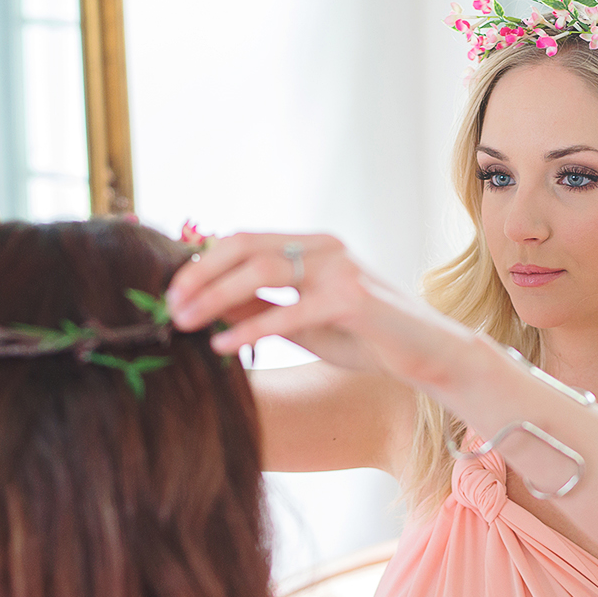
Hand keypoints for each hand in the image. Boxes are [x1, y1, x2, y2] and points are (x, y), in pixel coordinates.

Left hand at [167, 232, 469, 388]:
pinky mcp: (354, 300)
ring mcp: (341, 269)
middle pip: (244, 246)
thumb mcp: (304, 325)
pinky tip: (223, 345)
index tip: (170, 293)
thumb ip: (262, 309)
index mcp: (312, 246)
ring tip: (185, 323)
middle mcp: (325, 247)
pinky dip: (251, 329)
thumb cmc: (369, 339)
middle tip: (169, 307)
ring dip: (214, 296)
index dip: (201, 263)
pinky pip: (290, 312)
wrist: (429, 356)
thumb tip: (207, 307)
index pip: (243, 239)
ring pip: (261, 269)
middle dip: (199, 275)